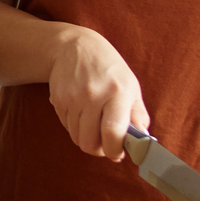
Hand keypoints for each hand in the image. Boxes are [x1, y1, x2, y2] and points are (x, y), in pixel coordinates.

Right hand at [48, 27, 148, 160]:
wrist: (75, 46)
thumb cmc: (109, 69)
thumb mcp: (131, 86)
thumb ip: (138, 116)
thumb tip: (142, 143)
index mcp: (117, 92)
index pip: (112, 133)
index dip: (115, 150)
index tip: (118, 154)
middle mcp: (93, 95)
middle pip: (90, 142)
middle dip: (99, 150)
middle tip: (106, 143)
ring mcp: (72, 97)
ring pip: (77, 138)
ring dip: (87, 139)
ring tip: (94, 125)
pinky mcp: (58, 100)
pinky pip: (67, 127)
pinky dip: (75, 127)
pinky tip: (82, 113)